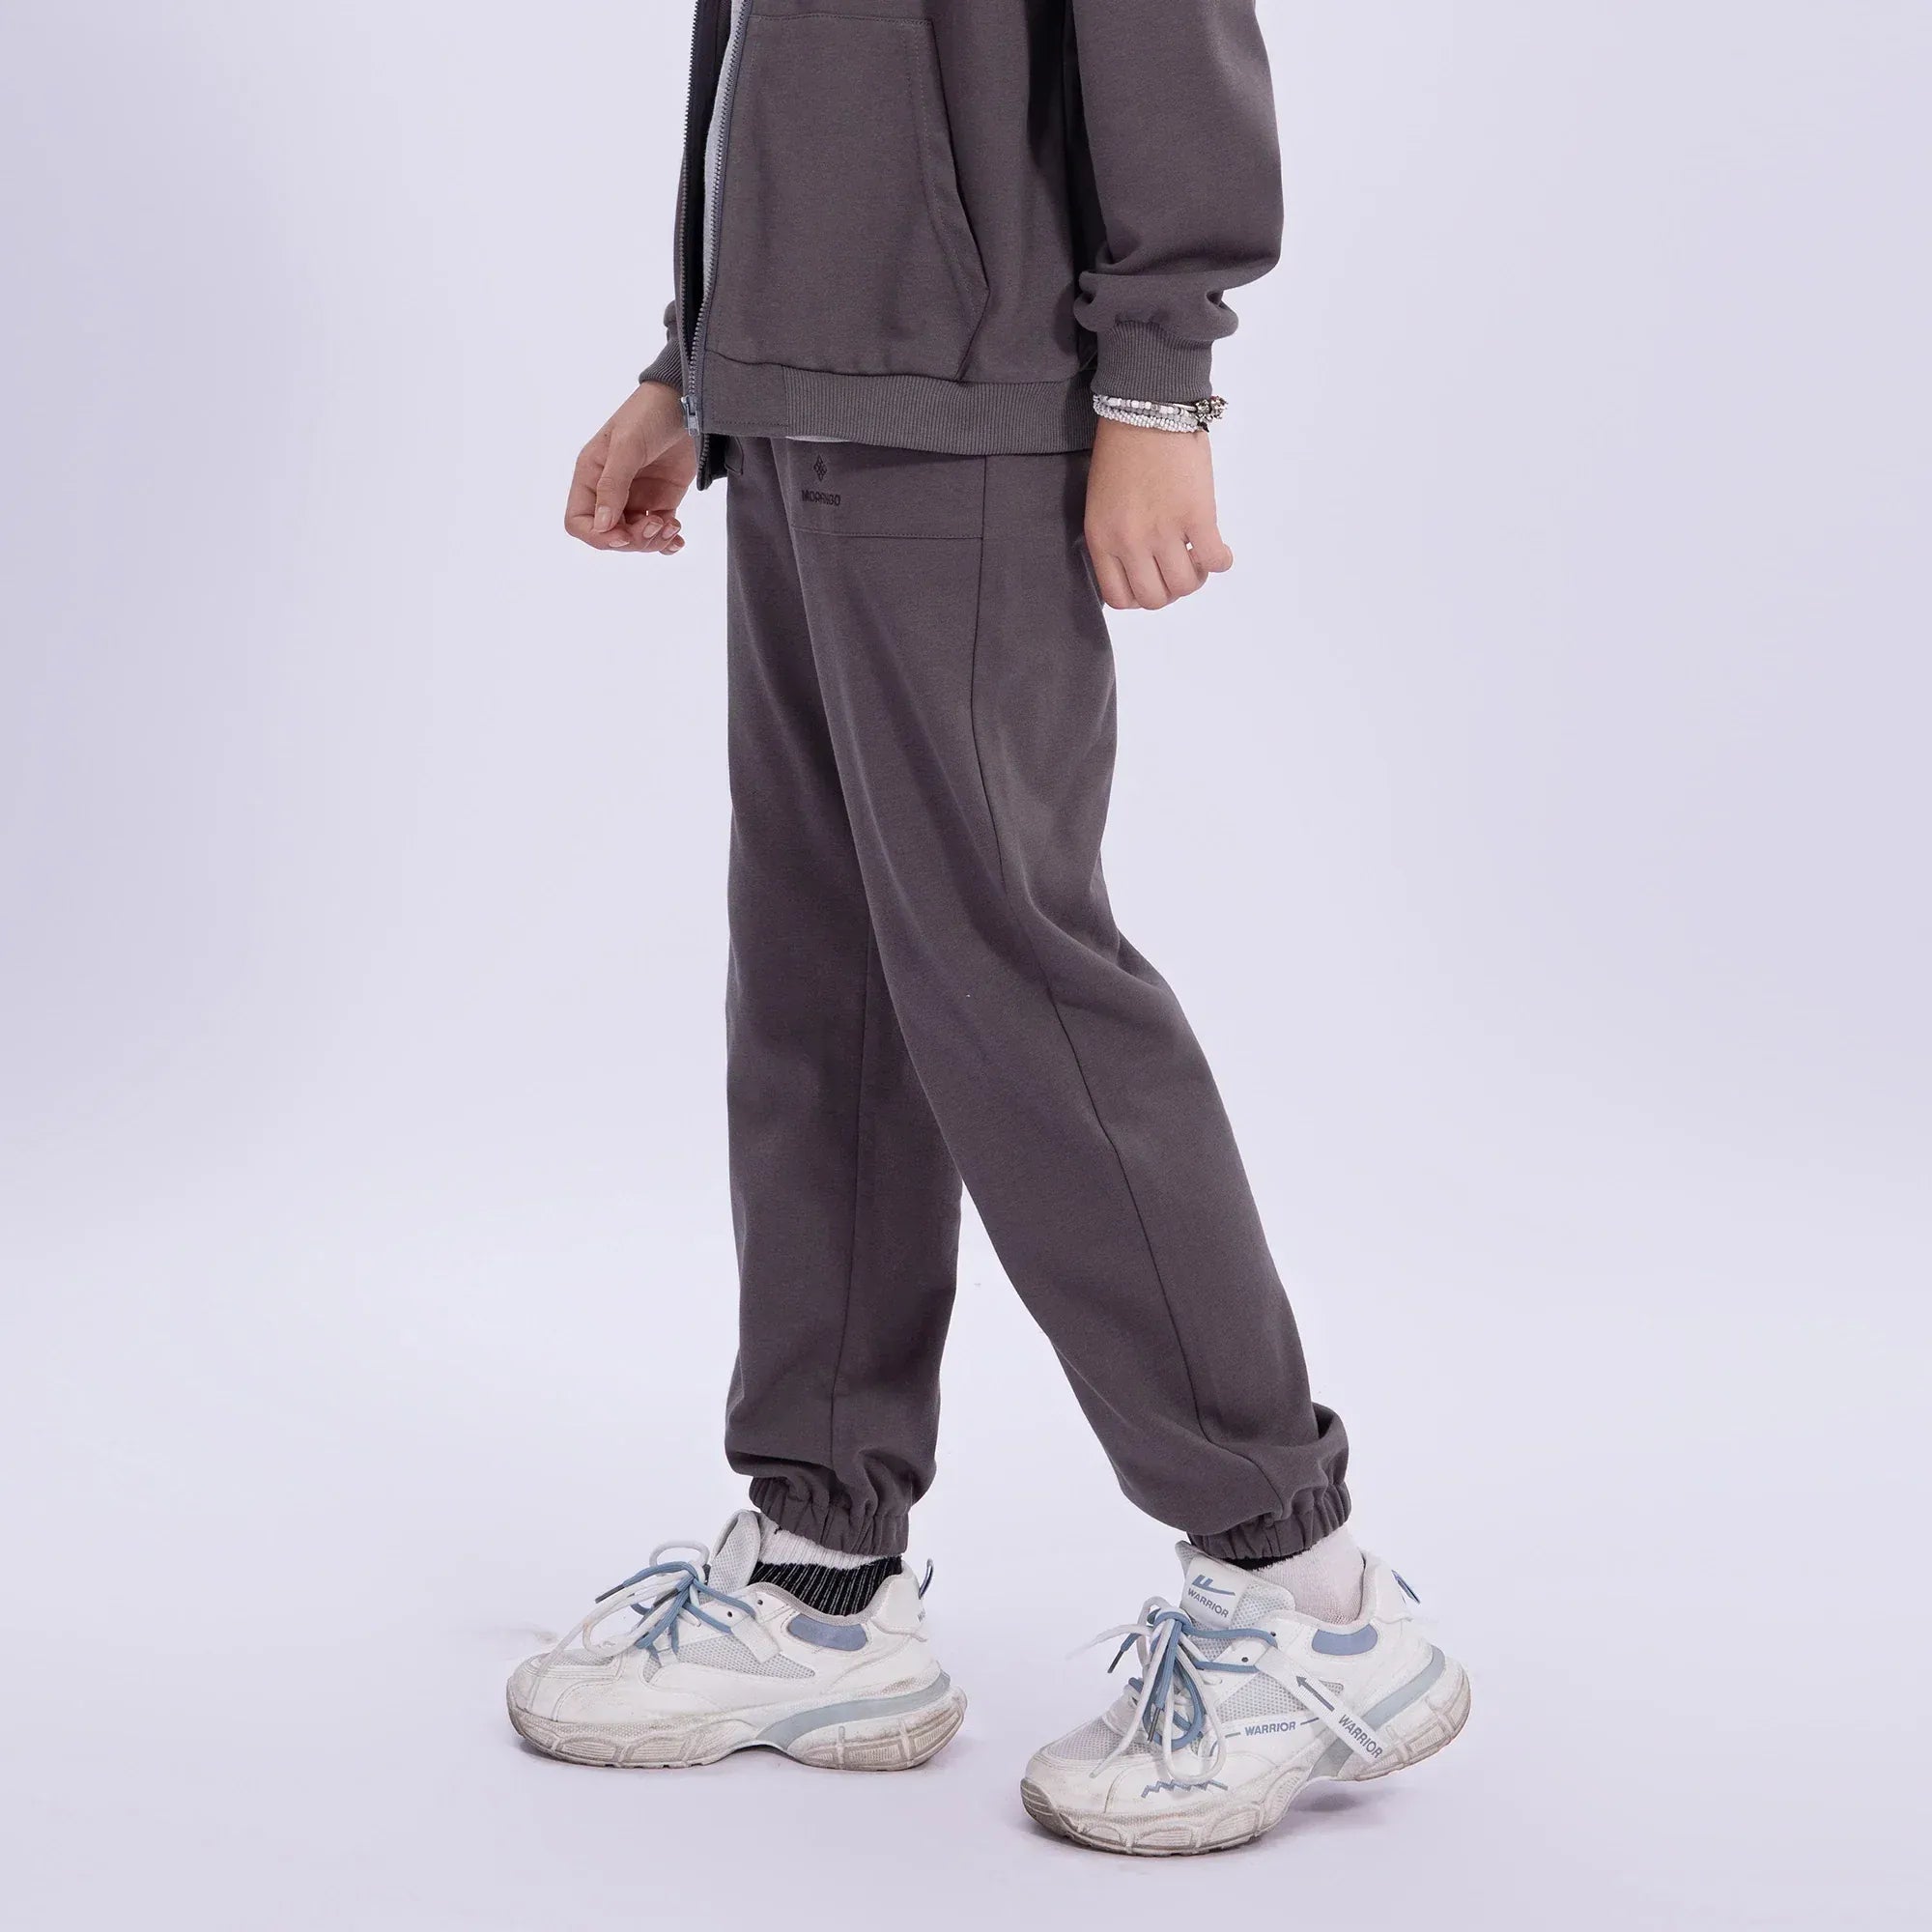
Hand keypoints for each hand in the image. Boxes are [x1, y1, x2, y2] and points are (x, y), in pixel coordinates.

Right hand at [565, 382, 697, 554]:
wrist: (687, 403)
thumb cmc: (649, 415)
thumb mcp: (627, 446)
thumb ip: (613, 485)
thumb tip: (602, 526)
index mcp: (591, 476)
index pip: (578, 521)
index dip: (597, 536)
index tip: (622, 535)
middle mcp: (609, 491)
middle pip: (609, 535)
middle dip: (632, 540)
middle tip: (656, 524)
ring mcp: (636, 497)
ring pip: (635, 539)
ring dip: (652, 541)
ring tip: (671, 526)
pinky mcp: (661, 500)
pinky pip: (657, 532)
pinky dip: (667, 541)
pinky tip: (678, 537)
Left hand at [1083, 416, 1234, 610]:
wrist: (1145, 408)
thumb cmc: (1123, 451)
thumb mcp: (1103, 504)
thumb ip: (1116, 539)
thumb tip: (1142, 568)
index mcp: (1102, 540)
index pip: (1120, 598)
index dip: (1141, 595)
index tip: (1153, 579)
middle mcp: (1130, 542)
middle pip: (1155, 598)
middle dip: (1170, 589)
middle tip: (1179, 567)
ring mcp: (1164, 531)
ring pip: (1185, 585)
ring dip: (1196, 576)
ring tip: (1198, 554)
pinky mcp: (1197, 516)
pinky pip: (1214, 561)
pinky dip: (1221, 561)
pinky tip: (1219, 548)